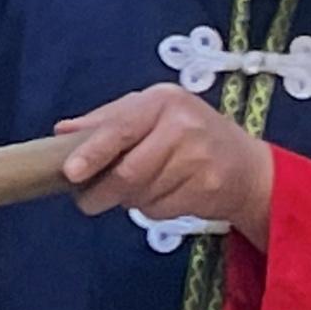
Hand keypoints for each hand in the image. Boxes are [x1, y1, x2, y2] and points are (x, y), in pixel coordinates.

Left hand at [56, 86, 276, 247]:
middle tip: (89, 200)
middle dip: (102, 191)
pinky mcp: (210, 187)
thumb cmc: (188, 135)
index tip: (70, 172)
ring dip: (130, 199)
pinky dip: (152, 208)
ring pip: (142, 194)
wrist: (248, 167)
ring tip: (140, 188)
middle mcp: (184, 125)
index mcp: (162, 101)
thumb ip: (107, 122)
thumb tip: (63, 131)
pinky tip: (165, 194)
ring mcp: (200, 157)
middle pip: (129, 171)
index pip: (120, 129)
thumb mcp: (150, 115)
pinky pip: (161, 209)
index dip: (92, 153)